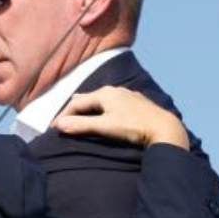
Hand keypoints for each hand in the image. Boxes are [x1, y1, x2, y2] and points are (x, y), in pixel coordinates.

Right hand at [51, 86, 189, 149]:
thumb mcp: (104, 127)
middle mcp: (115, 90)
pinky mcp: (137, 102)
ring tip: (79, 115)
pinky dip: (102, 109)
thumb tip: (58, 125)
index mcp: (104, 93)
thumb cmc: (132, 127)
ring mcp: (127, 95)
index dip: (64, 115)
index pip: (77, 103)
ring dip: (88, 108)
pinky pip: (113, 103)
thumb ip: (81, 125)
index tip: (54, 128)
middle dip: (74, 110)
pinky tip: (104, 114)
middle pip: (88, 99)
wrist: (164, 128)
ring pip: (101, 100)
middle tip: (64, 121)